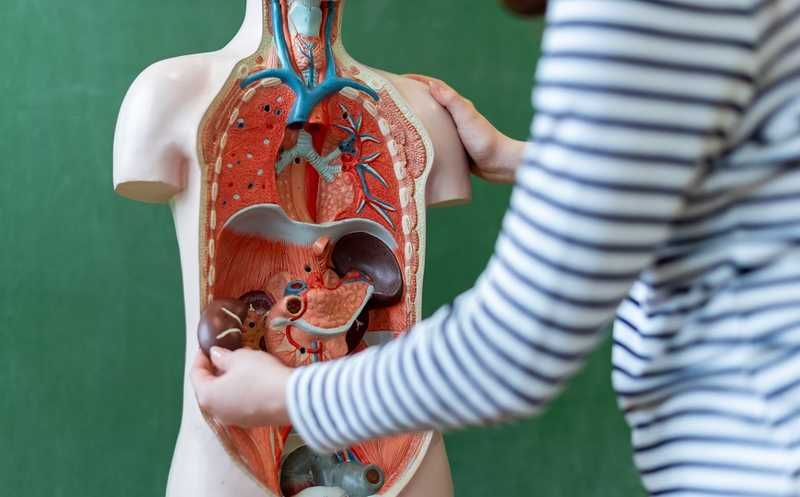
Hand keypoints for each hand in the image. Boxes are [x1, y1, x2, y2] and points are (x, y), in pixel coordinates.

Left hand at [190, 347, 291, 426]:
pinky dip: (239, 392)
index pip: (196, 374)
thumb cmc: (261, 375)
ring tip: (239, 366)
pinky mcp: (250, 422)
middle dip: (214, 371)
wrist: (290, 399)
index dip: (200, 357)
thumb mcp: (240, 358)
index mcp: (207, 396)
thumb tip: (215, 355)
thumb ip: (223, 357)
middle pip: (208, 388)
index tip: (207, 346)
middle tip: (223, 355)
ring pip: (224, 398)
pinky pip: (238, 405)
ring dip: (227, 382)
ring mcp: (233, 420)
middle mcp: (216, 412)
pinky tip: (252, 381)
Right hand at [406, 74, 525, 183]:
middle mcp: (454, 116)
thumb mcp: (466, 117)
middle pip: (428, 103)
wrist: (500, 164)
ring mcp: (453, 131)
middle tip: (390, 102)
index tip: (396, 80)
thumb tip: (431, 84)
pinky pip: (433, 138)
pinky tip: (412, 145)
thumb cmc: (485, 139)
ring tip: (395, 123)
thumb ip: (451, 101)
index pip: (433, 87)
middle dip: (411, 99)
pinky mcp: (453, 147)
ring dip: (414, 119)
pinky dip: (422, 137)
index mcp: (457, 105)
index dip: (415, 81)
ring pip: (429, 121)